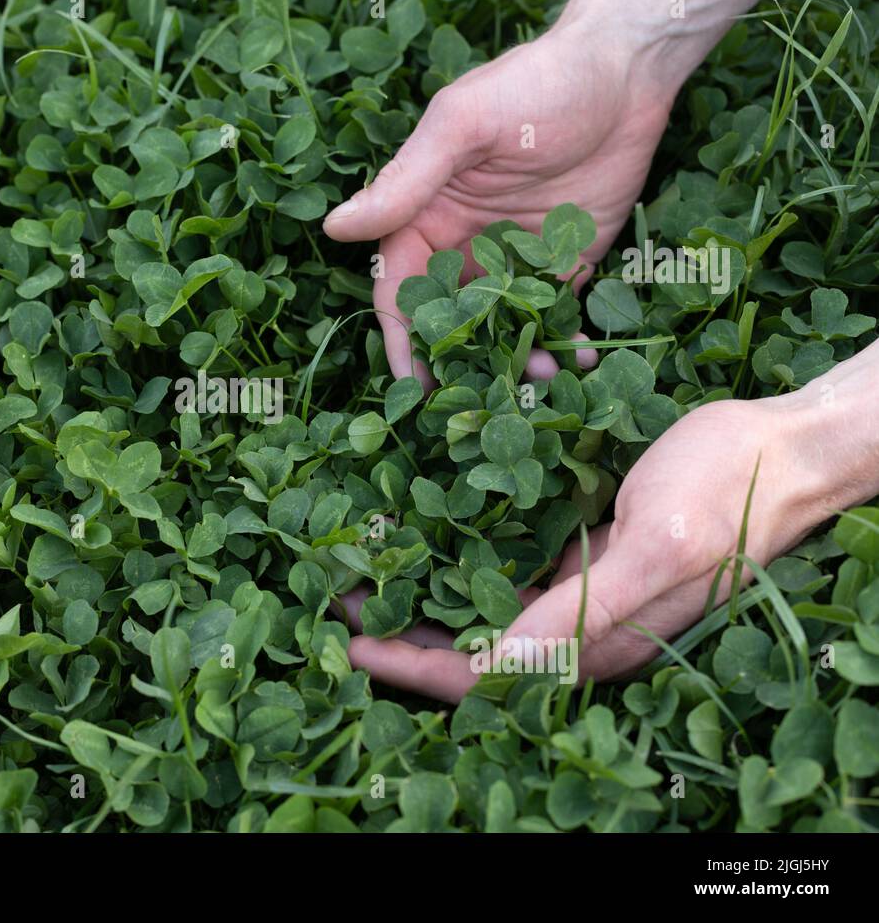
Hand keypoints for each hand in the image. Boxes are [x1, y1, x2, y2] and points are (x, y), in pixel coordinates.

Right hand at [323, 21, 675, 381]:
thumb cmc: (535, 84)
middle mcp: (461, 244)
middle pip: (448, 321)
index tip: (413, 385)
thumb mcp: (462, 127)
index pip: (400, 291)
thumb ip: (406, 181)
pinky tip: (580, 360)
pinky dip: (562, 342)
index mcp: (424, 216)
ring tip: (541, 379)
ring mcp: (512, 258)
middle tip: (482, 400)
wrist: (625, 71)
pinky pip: (553, 315)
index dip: (402, 340)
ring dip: (514, 359)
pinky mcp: (563, 263)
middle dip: (462, 364)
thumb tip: (337, 227)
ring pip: (500, 327)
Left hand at [336, 396, 832, 701]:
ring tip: (366, 572)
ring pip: (485, 614)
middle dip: (403, 635)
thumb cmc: (730, 486)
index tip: (350, 644)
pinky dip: (464, 558)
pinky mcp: (587, 557)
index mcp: (600, 640)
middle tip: (337, 603)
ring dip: (426, 597)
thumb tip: (505, 662)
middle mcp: (584, 628)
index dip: (414, 667)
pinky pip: (512, 573)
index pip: (488, 676)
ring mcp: (584, 593)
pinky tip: (427, 532)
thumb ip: (586, 606)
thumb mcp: (660, 542)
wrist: (785, 446)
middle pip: (473, 652)